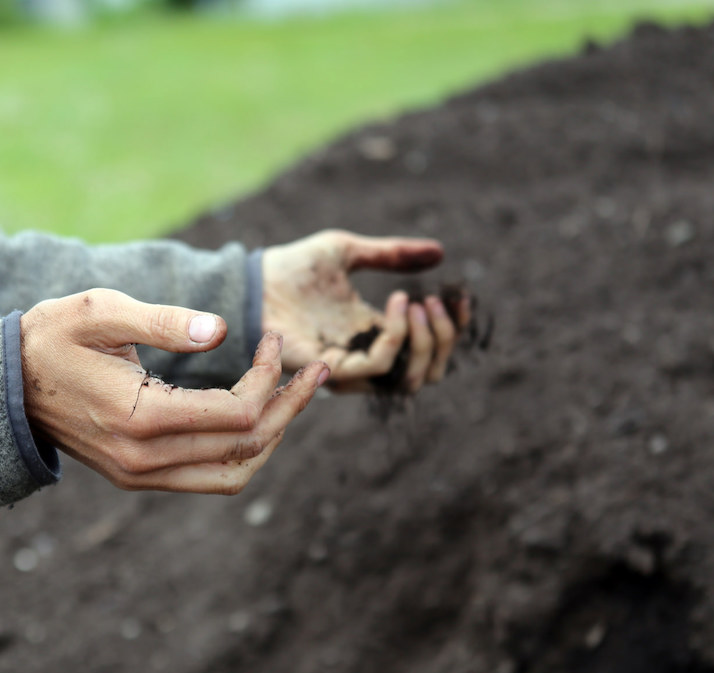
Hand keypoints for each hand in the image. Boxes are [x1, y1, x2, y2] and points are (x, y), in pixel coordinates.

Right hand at [20, 288, 328, 493]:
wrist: (4, 385)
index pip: (237, 413)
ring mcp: (141, 476)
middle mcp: (143, 460)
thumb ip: (164, 321)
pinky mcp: (138, 478)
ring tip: (294, 395)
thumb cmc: (53, 336)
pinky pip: (209, 478)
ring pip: (234, 474)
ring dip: (273, 436)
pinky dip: (243, 451)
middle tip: (314, 367)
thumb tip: (224, 331)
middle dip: (290, 405)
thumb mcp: (102, 311)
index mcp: (139, 418)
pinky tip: (255, 413)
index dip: (272, 377)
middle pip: (246, 446)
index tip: (276, 338)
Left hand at [262, 230, 468, 392]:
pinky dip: (397, 338)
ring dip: (425, 343)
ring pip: (409, 379)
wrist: (254, 281)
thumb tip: (440, 252)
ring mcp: (350, 366)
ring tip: (419, 304)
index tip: (459, 297)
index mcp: (375, 333)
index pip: (428, 349)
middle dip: (443, 339)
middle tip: (434, 302)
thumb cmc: (294, 268)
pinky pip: (378, 367)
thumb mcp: (349, 252)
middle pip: (427, 372)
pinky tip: (398, 304)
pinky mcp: (331, 368)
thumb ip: (392, 254)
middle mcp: (367, 356)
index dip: (452, 329)